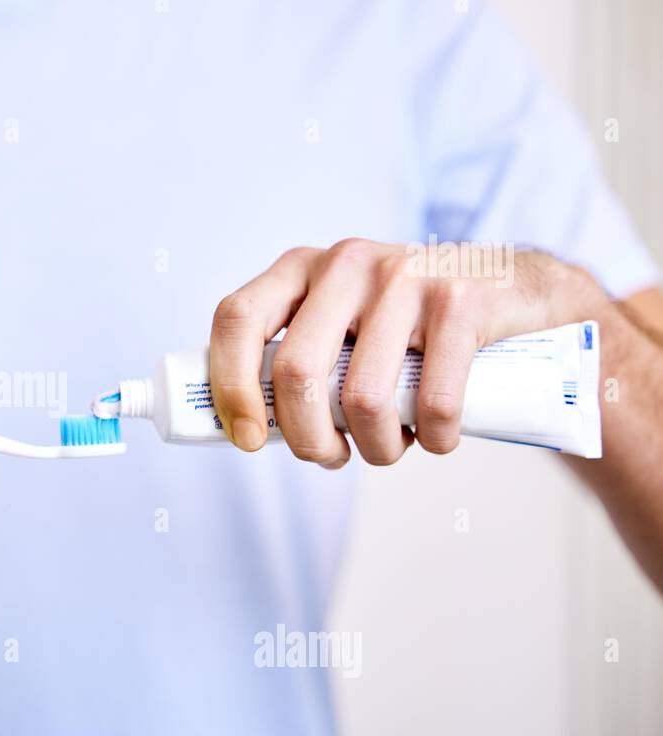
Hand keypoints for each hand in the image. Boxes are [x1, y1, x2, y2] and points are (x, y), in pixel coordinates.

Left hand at [209, 239, 601, 467]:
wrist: (520, 291)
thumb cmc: (412, 328)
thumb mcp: (344, 324)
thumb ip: (298, 357)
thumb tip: (244, 428)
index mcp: (302, 268)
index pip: (237, 320)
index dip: (230, 387)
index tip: (247, 439)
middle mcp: (347, 263)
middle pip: (297, 372)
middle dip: (308, 438)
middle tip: (329, 457)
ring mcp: (405, 276)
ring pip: (363, 399)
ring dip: (376, 448)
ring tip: (389, 447)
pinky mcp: (461, 301)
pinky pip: (433, 402)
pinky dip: (433, 439)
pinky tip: (437, 436)